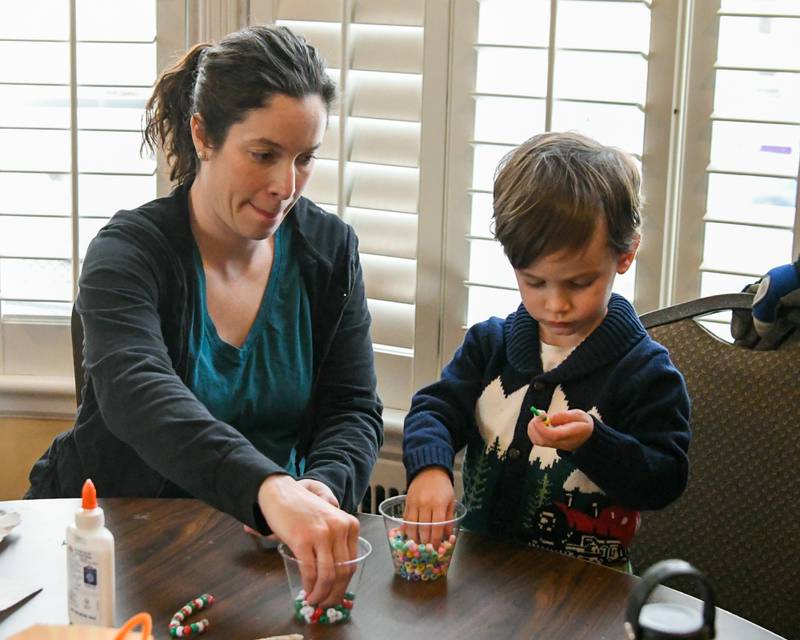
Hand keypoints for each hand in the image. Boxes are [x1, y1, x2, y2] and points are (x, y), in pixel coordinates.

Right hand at [257, 475, 358, 606]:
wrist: (281, 493)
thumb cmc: (303, 510)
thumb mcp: (328, 522)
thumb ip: (335, 542)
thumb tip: (336, 578)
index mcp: (350, 525)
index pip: (353, 563)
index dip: (345, 584)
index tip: (336, 595)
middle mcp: (340, 528)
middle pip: (343, 571)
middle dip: (335, 594)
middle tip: (326, 604)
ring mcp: (322, 533)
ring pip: (328, 575)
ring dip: (321, 594)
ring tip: (314, 601)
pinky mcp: (303, 539)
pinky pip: (310, 571)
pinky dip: (309, 586)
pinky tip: (306, 591)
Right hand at [403, 467, 454, 544]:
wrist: (429, 470)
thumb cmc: (442, 486)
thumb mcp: (451, 500)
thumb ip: (449, 518)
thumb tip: (448, 535)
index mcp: (438, 504)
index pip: (437, 528)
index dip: (436, 541)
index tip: (436, 549)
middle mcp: (425, 504)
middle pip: (423, 529)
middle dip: (425, 543)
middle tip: (426, 551)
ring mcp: (414, 503)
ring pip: (411, 526)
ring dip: (414, 538)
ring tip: (417, 546)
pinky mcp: (407, 502)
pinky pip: (405, 519)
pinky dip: (406, 529)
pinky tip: (409, 535)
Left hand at [527, 409, 593, 451]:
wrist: (588, 436)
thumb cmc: (583, 423)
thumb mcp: (579, 414)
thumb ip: (563, 416)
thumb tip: (548, 418)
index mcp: (572, 434)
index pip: (553, 435)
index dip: (542, 426)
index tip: (539, 415)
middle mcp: (563, 443)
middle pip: (542, 440)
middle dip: (535, 426)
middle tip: (538, 414)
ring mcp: (557, 446)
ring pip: (538, 441)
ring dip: (533, 428)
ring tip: (539, 418)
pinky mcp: (552, 445)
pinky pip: (538, 441)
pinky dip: (533, 431)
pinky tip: (539, 423)